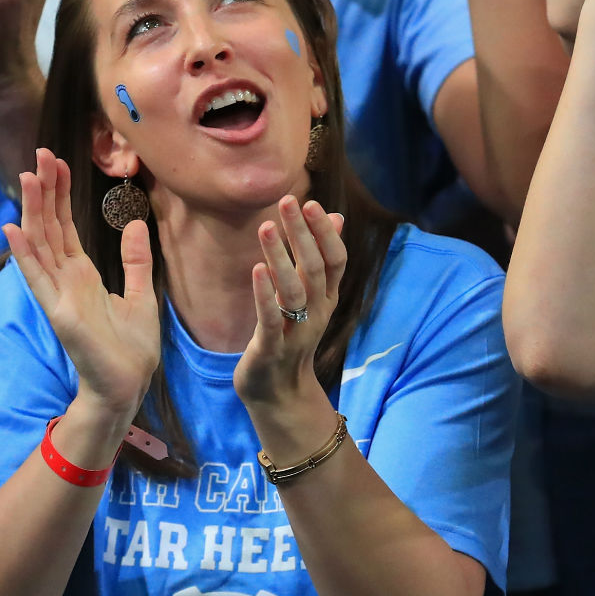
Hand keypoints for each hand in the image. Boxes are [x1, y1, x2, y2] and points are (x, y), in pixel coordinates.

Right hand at [6, 150, 158, 418]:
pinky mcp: (60, 313)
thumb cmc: (130, 347)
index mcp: (82, 274)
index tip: (56, 161)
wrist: (127, 386)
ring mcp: (58, 295)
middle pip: (50, 227)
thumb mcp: (140, 293)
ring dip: (32, 212)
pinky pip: (39, 279)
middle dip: (45, 191)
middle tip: (40, 154)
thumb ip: (135, 260)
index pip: (66, 226)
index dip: (60, 194)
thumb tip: (135, 223)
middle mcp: (65, 280)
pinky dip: (26, 254)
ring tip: (26, 177)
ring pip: (41, 245)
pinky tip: (13, 229)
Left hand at [234, 196, 347, 408]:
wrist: (279, 394)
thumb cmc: (291, 338)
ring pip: (293, 290)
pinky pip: (271, 319)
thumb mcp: (311, 298)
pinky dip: (265, 295)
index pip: (335, 259)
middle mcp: (317, 312)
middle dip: (303, 233)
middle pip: (315, 268)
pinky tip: (257, 270)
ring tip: (266, 226)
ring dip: (281, 257)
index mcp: (327, 299)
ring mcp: (296, 332)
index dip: (325, 231)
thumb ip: (321, 259)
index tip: (312, 202)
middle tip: (288, 201)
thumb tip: (337, 217)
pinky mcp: (271, 349)